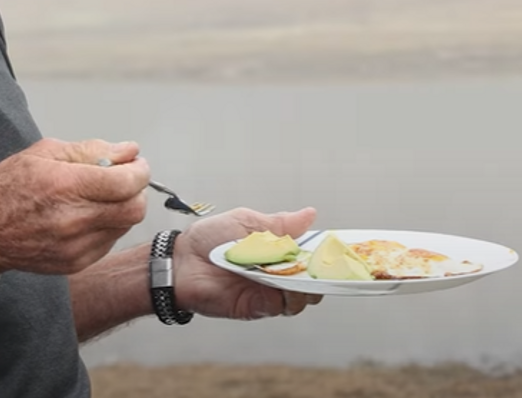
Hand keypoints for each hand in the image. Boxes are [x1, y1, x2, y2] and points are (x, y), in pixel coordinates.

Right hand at [0, 138, 149, 275]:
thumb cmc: (8, 187)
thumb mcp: (45, 153)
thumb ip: (92, 150)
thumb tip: (129, 151)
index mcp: (64, 185)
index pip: (126, 183)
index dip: (140, 171)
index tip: (136, 165)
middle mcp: (73, 219)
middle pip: (134, 209)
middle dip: (136, 191)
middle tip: (123, 180)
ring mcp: (75, 246)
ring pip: (125, 226)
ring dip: (121, 208)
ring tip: (98, 197)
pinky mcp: (75, 263)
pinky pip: (108, 241)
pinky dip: (107, 225)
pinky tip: (86, 215)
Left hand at [173, 207, 322, 319]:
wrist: (181, 260)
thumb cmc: (208, 238)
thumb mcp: (247, 222)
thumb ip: (280, 224)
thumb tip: (310, 214)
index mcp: (275, 250)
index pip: (309, 255)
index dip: (326, 253)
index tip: (340, 248)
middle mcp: (276, 273)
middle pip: (313, 278)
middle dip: (324, 271)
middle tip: (327, 262)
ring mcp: (269, 291)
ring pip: (303, 295)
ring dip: (308, 284)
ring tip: (304, 271)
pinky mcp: (258, 306)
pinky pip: (284, 305)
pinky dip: (290, 295)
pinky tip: (287, 283)